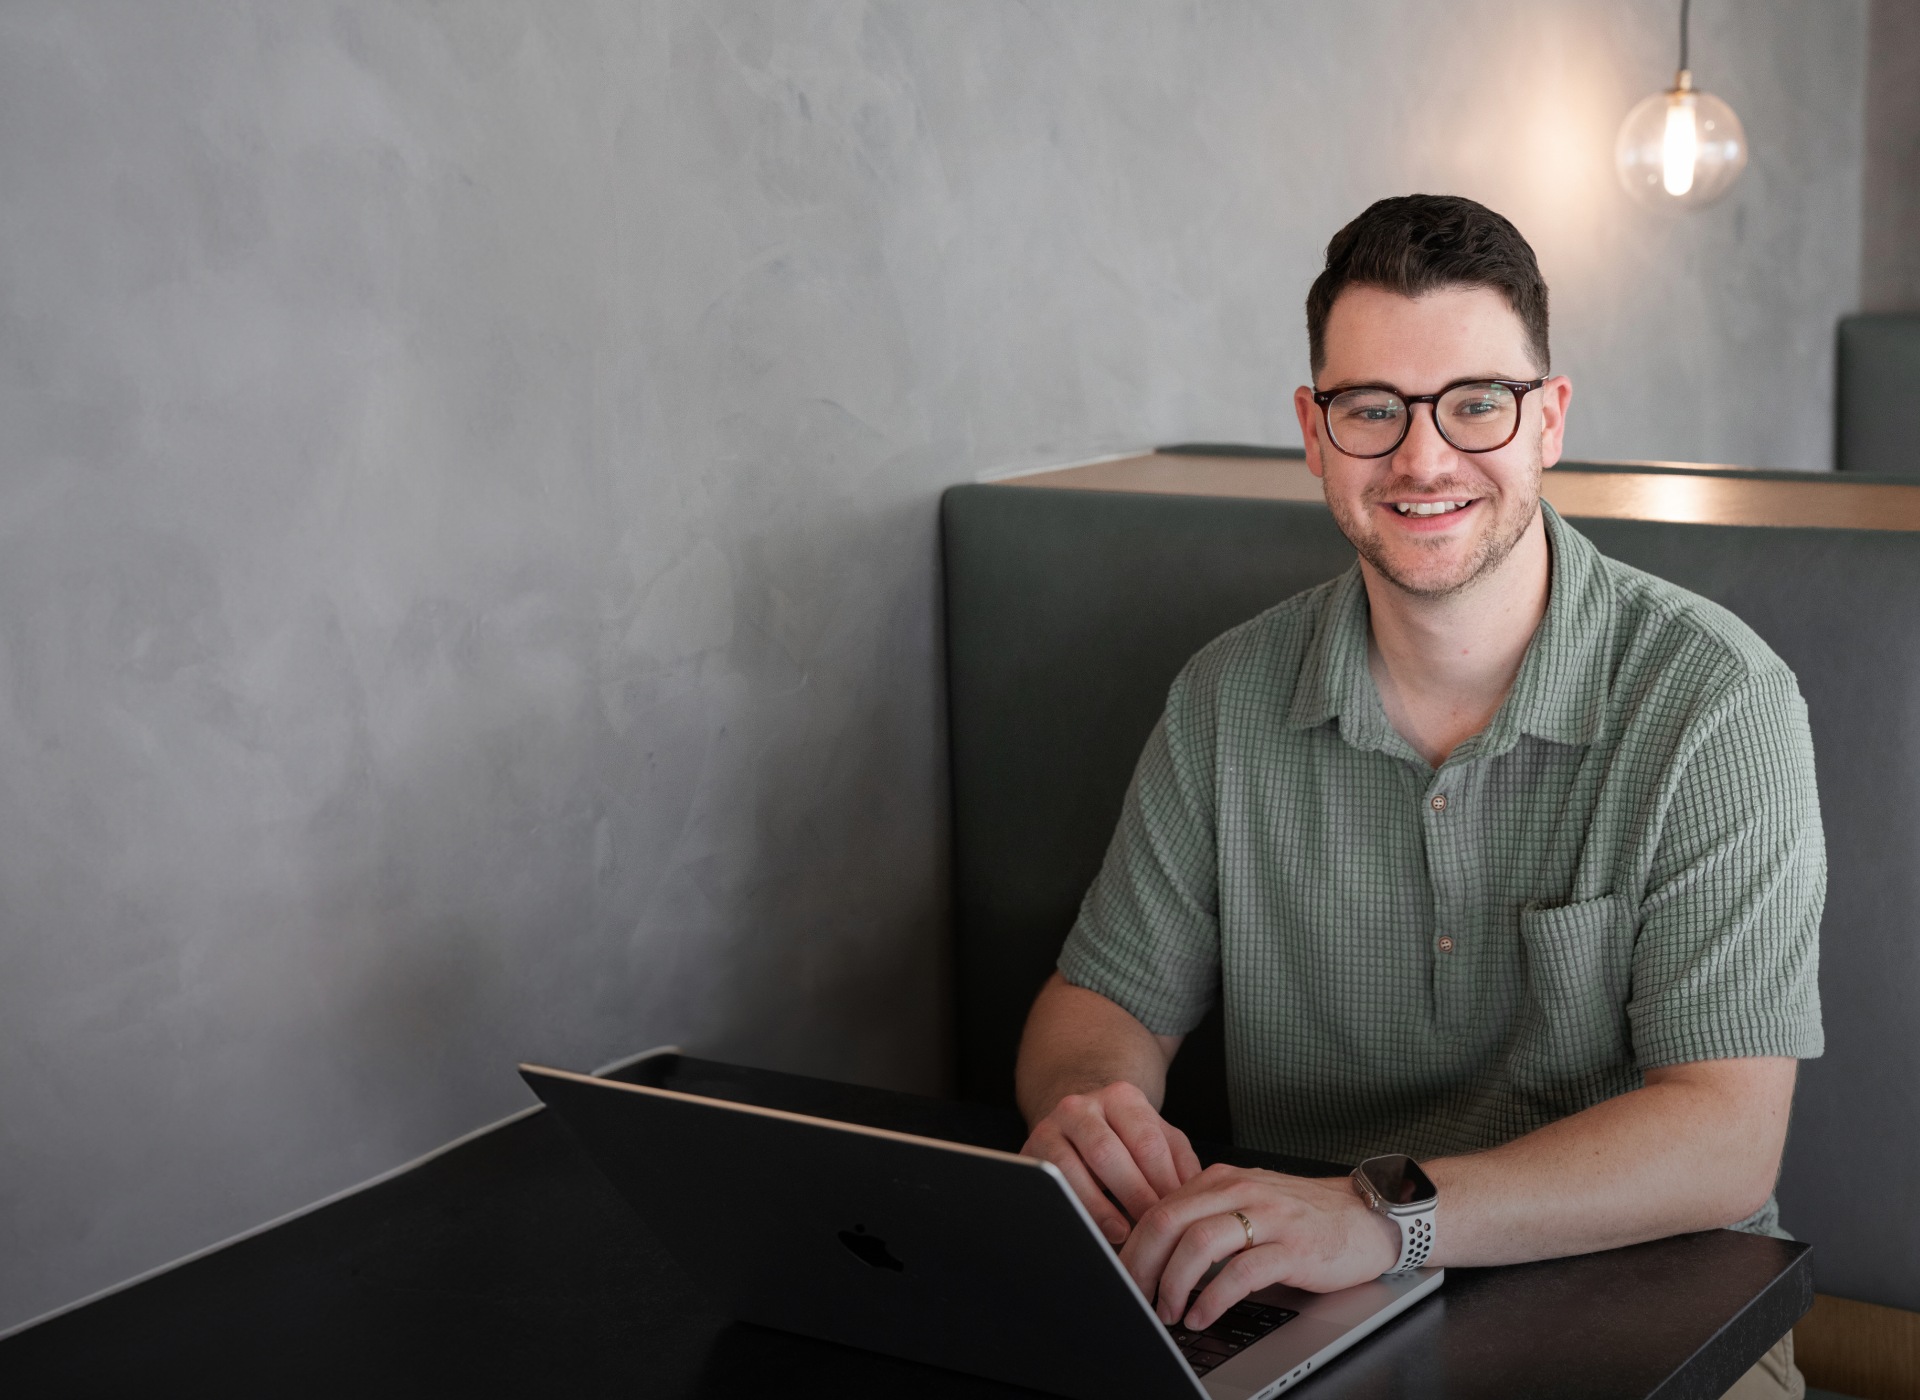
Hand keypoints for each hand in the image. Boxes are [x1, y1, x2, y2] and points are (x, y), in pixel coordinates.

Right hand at [1019, 1081, 1202, 1243]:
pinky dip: (1074, 1208)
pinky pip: (1051, 1183)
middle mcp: (1082, 1106)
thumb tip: (1197, 1197)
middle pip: (1108, 1153)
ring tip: (1123, 1234)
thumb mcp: (1158, 1139)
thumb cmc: (1125, 1139)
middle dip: (1133, 1196)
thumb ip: (1180, 1162)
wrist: (1076, 1123)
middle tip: (1153, 1230)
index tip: (1179, 1215)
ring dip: (1099, 1207)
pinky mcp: (1030, 1151)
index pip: (1146, 1142)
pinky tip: (1093, 1227)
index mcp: (1121, 1098)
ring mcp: (1051, 1126)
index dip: (1164, 1183)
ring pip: (1072, 1168)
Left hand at [1118, 1164, 1401, 1329]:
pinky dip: (1213, 1298)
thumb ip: (1207, 1216)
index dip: (1133, 1246)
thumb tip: (1156, 1251)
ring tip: (1169, 1312)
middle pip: (1168, 1221)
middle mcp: (1239, 1191)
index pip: (1159, 1207)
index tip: (1124, 1276)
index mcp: (1221, 1180)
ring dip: (1174, 1284)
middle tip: (1136, 1297)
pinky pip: (1240, 1272)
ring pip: (1198, 1243)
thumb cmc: (1303, 1216)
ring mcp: (1266, 1216)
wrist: (1365, 1216)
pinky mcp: (1292, 1246)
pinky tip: (1203, 1315)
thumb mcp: (1247, 1203)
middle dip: (1142, 1265)